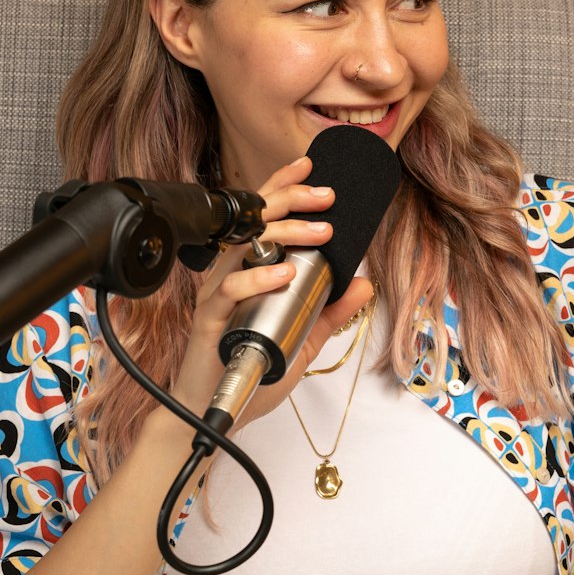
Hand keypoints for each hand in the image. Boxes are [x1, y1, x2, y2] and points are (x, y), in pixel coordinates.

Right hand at [170, 155, 373, 425]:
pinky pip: (230, 290)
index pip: (261, 217)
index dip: (282, 186)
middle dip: (291, 200)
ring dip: (284, 234)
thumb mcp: (303, 337)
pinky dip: (258, 279)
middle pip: (255, 221)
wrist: (213, 409)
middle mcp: (229, 273)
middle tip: (327, 196)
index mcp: (246, 269)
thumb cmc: (249, 369)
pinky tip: (283, 274)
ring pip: (245, 247)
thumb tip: (363, 282)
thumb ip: (330, 310)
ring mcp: (217, 294)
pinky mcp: (209, 320)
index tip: (309, 165)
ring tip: (319, 231)